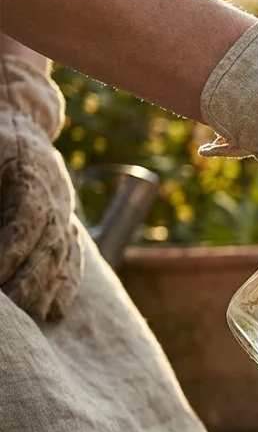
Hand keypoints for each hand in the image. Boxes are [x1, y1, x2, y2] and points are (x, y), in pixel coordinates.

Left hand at [0, 52, 82, 322]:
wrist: (17, 114)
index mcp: (30, 169)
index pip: (26, 215)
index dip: (12, 248)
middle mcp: (56, 193)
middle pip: (49, 244)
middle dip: (28, 281)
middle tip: (10, 308)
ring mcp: (66, 209)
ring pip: (63, 256)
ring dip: (46, 290)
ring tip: (28, 317)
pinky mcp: (67, 222)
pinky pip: (73, 259)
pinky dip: (65, 286)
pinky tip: (52, 312)